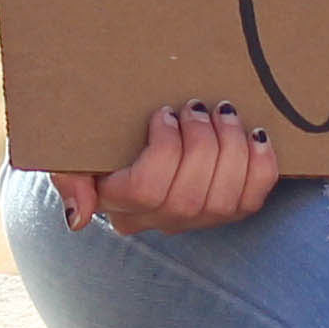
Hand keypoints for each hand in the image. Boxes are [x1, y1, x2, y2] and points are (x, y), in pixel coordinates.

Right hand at [49, 100, 280, 237]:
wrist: (127, 142)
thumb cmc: (97, 144)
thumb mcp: (68, 155)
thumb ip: (67, 179)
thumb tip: (78, 218)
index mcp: (118, 204)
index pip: (145, 190)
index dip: (165, 149)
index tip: (165, 112)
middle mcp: (157, 221)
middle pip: (189, 198)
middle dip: (202, 144)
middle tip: (199, 106)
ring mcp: (195, 221)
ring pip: (224, 202)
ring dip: (232, 151)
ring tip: (225, 113)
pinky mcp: (226, 212)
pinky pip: (252, 202)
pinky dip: (261, 169)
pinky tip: (256, 137)